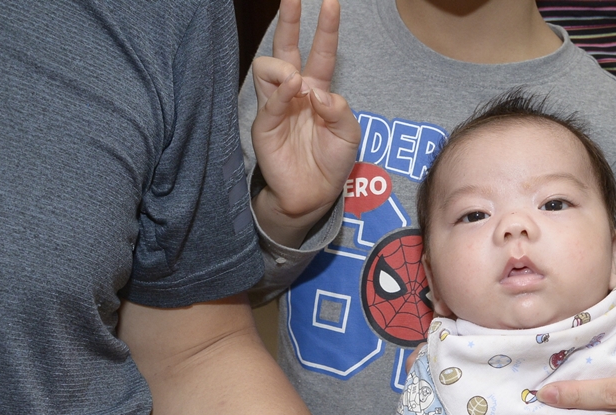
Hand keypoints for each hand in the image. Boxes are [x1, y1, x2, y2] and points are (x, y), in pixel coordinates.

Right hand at [249, 0, 359, 246]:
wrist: (314, 193)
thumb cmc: (331, 162)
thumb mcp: (349, 134)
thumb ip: (340, 110)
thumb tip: (317, 91)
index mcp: (318, 90)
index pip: (321, 52)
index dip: (326, 28)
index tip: (331, 2)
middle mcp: (296, 92)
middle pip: (288, 47)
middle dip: (289, 20)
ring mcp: (278, 106)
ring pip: (270, 67)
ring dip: (285, 67)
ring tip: (298, 82)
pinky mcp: (265, 124)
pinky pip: (270, 100)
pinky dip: (281, 91)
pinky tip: (294, 89)